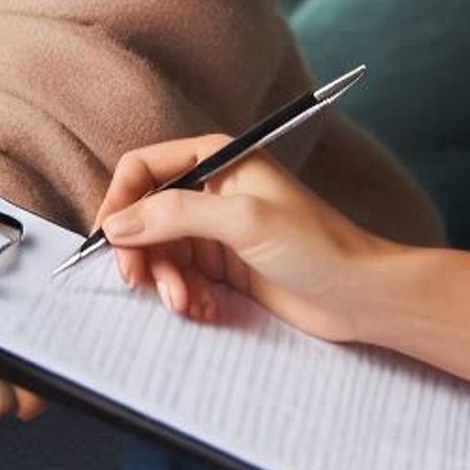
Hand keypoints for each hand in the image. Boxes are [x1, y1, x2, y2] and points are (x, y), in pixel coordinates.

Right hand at [95, 132, 387, 343]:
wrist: (360, 296)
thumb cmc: (316, 245)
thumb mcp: (243, 221)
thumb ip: (176, 215)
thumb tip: (119, 223)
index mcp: (218, 160)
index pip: (145, 167)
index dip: (120, 200)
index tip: (108, 239)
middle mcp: (212, 191)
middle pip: (145, 214)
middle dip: (141, 251)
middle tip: (141, 283)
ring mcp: (217, 231)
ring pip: (161, 252)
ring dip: (165, 280)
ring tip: (187, 303)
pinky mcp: (225, 268)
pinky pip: (182, 279)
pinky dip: (185, 296)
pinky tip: (206, 309)